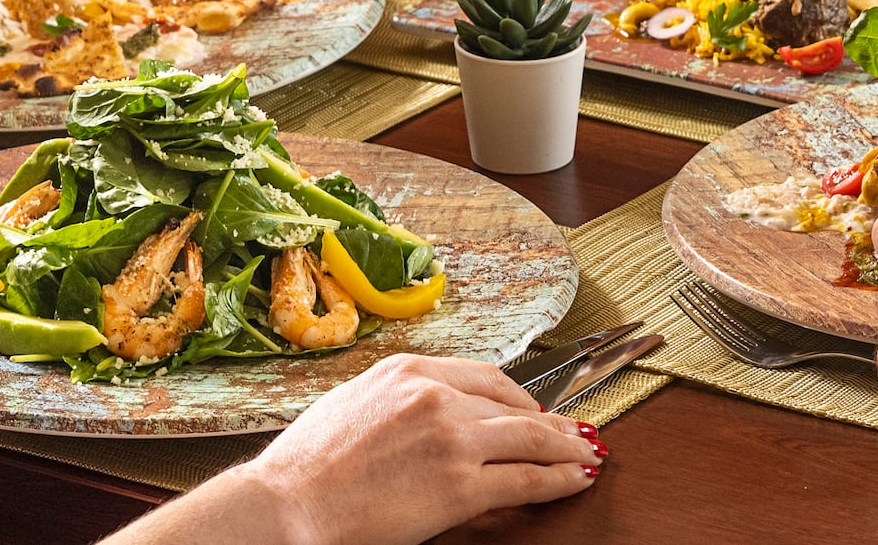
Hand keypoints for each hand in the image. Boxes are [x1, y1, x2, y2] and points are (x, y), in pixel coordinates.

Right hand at [112, 354, 601, 544]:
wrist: (290, 505)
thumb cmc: (307, 466)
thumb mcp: (354, 406)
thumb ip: (398, 403)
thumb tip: (425, 415)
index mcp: (409, 371)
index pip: (485, 375)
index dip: (519, 395)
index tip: (534, 407)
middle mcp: (437, 395)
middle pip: (514, 404)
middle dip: (550, 421)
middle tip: (574, 431)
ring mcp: (453, 438)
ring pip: (531, 437)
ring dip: (566, 447)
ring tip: (586, 455)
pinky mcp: (462, 483)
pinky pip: (526, 478)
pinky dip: (559, 478)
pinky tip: (576, 480)